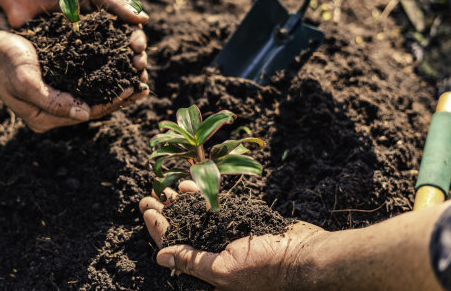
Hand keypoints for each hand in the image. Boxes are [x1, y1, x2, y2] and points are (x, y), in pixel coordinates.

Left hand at [0, 0, 148, 81]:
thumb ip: (117, 3)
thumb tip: (144, 19)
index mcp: (111, 23)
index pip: (132, 35)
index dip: (137, 42)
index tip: (136, 46)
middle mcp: (101, 41)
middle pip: (125, 56)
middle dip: (136, 63)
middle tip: (138, 67)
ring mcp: (85, 55)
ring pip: (110, 71)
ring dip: (123, 79)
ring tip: (131, 85)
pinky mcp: (68, 66)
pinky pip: (86, 79)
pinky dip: (98, 88)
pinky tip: (106, 94)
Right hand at [0, 19, 148, 132]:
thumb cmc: (5, 64)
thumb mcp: (25, 82)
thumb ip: (53, 101)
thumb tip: (86, 113)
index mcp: (47, 118)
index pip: (87, 114)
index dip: (111, 103)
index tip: (132, 90)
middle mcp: (56, 112)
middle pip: (95, 107)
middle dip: (120, 98)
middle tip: (143, 86)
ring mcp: (58, 98)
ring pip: (94, 96)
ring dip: (116, 88)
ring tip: (139, 80)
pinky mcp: (60, 83)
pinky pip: (87, 83)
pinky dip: (105, 77)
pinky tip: (120, 68)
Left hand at [139, 181, 324, 290]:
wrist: (304, 254)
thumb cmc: (266, 267)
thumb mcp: (224, 268)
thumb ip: (192, 260)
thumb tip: (161, 258)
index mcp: (207, 267)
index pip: (173, 245)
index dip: (157, 226)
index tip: (146, 208)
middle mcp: (214, 250)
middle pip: (182, 227)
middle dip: (164, 210)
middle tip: (148, 194)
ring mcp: (227, 233)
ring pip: (197, 214)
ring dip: (181, 199)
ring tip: (167, 184)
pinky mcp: (241, 219)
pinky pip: (216, 205)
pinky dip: (203, 193)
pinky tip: (192, 182)